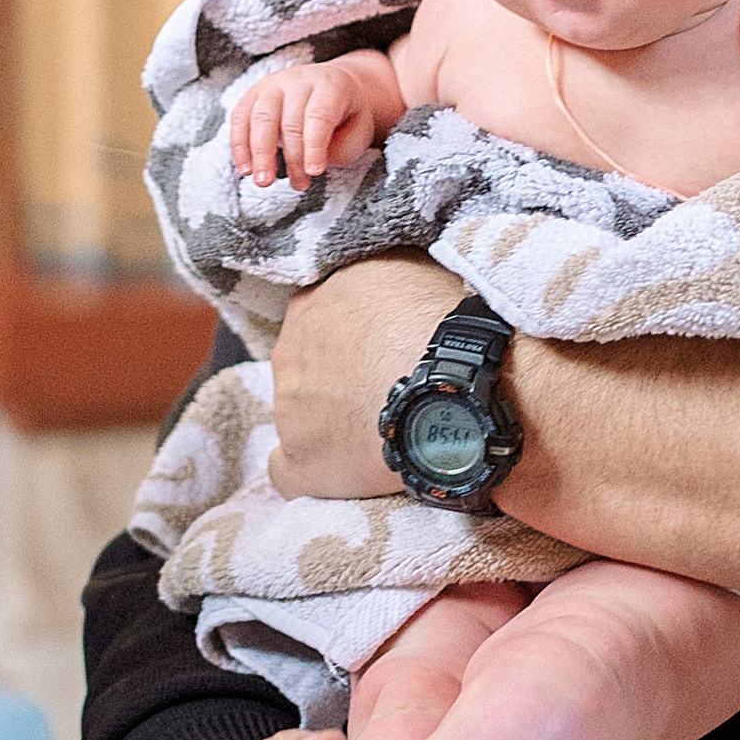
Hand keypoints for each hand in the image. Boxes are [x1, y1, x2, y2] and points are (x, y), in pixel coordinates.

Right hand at [232, 59, 388, 192]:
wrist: (336, 82)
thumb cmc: (347, 114)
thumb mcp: (359, 129)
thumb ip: (340, 148)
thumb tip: (308, 164)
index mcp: (330, 85)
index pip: (319, 116)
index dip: (314, 146)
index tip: (314, 173)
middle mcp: (299, 80)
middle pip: (288, 119)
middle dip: (289, 156)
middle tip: (295, 186)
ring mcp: (273, 84)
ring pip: (259, 117)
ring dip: (258, 153)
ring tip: (263, 182)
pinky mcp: (253, 93)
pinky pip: (239, 118)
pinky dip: (239, 145)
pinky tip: (245, 169)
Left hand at [269, 254, 461, 500]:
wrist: (453, 385)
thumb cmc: (441, 322)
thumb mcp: (408, 266)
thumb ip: (377, 272)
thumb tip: (382, 272)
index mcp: (310, 306)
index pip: (314, 320)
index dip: (345, 338)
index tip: (372, 350)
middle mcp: (289, 355)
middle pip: (303, 369)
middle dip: (334, 379)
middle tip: (380, 390)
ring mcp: (289, 412)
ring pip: (298, 417)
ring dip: (328, 423)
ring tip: (378, 432)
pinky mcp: (303, 464)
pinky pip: (286, 473)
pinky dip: (310, 474)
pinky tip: (341, 472)